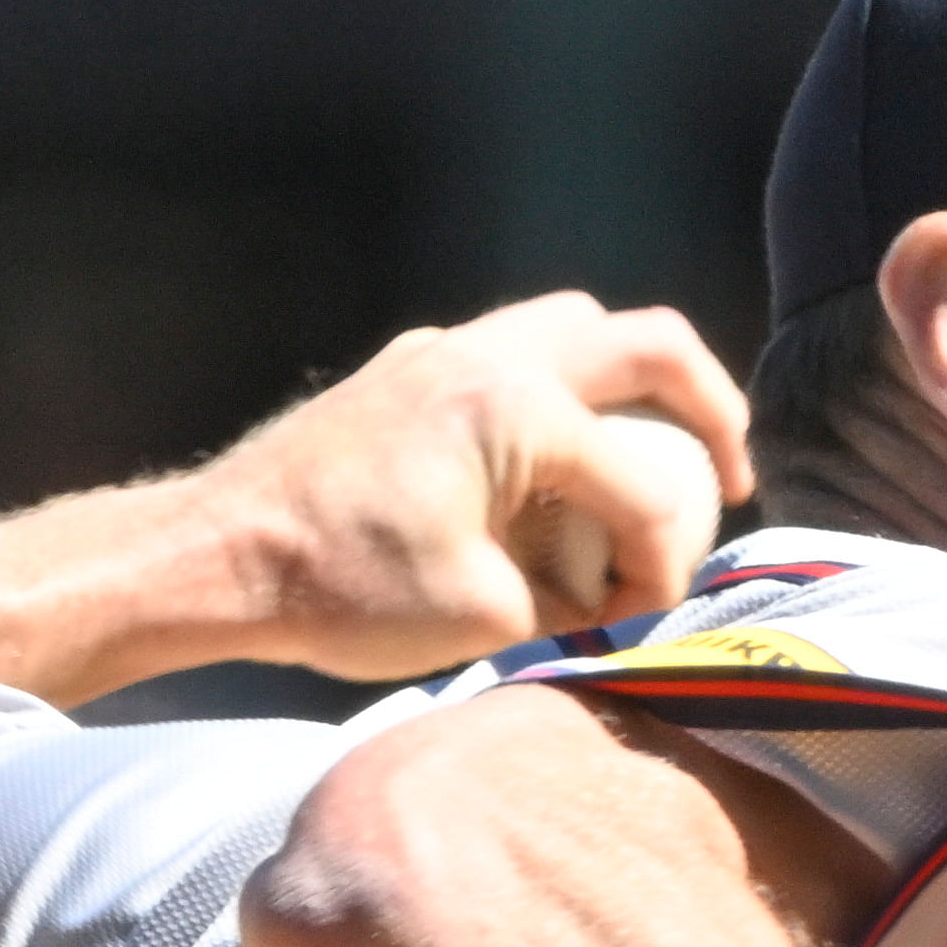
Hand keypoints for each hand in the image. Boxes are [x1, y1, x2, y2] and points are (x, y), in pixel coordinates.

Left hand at [216, 292, 754, 680]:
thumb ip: (569, 596)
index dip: (668, 558)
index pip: (644, 482)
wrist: (216, 556)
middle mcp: (490, 356)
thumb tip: (603, 593)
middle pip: (648, 344)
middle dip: (709, 408)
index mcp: (520, 409)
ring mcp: (443, 353)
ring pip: (577, 330)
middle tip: (730, 474)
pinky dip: (562, 397)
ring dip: (633, 386)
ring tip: (652, 454)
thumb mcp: (483, 615)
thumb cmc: (339, 588)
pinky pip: (513, 355)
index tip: (645, 616)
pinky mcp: (406, 373)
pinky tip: (551, 466)